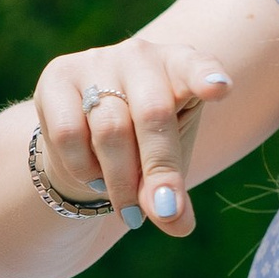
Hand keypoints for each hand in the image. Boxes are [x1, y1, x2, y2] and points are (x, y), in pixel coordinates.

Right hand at [34, 35, 232, 236]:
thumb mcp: (167, 167)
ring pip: (110, 129)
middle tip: (163, 212)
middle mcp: (140, 54)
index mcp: (180, 66)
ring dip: (120, 181)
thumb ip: (173, 192)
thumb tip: (174, 223)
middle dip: (159, 171)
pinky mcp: (58, 76)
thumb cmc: (142, 147)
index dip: (206, 77)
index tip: (221, 90)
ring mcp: (97, 60)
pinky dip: (84, 167)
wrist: (85, 138)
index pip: (196, 66)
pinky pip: (70, 133)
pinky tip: (93, 175)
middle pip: (152, 113)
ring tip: (127, 208)